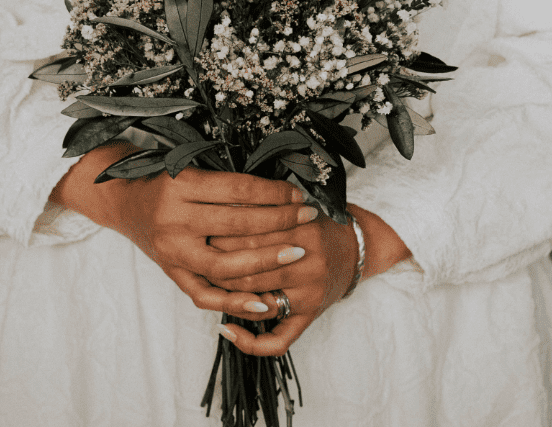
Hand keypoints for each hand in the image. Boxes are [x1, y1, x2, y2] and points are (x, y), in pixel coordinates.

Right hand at [50, 142, 319, 316]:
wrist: (122, 201)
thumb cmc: (163, 179)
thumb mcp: (190, 167)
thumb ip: (228, 182)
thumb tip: (282, 192)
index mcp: (182, 184)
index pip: (241, 190)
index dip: (275, 193)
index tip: (300, 195)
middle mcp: (174, 218)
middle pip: (239, 224)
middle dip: (281, 221)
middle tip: (309, 217)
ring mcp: (172, 250)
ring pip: (227, 263)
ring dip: (267, 261)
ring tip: (297, 252)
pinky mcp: (171, 272)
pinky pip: (206, 294)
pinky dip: (236, 301)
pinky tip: (265, 301)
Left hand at [206, 205, 359, 356]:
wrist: (356, 249)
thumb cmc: (317, 226)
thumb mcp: (296, 209)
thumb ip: (265, 209)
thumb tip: (219, 209)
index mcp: (303, 231)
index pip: (250, 234)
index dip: (220, 234)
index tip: (201, 230)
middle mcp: (307, 264)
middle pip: (248, 268)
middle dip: (217, 263)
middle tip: (195, 255)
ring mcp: (309, 294)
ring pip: (255, 300)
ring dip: (224, 294)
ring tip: (204, 284)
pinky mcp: (309, 316)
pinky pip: (278, 341)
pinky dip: (249, 342)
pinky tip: (226, 330)